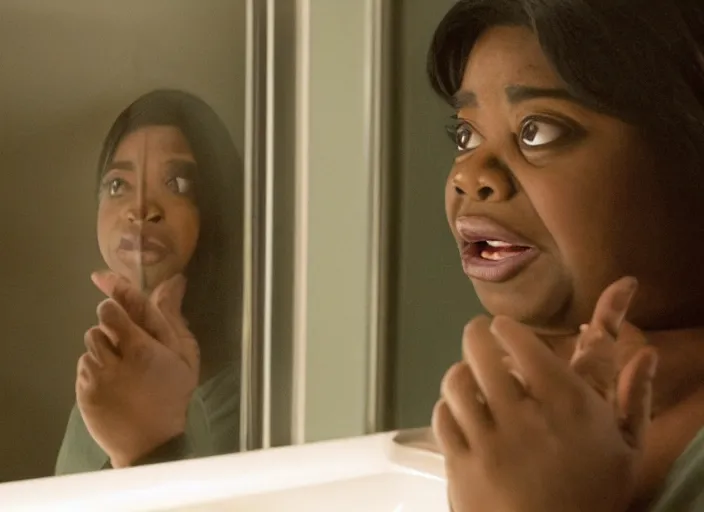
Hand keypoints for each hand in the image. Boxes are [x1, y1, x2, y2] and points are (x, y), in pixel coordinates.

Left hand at [76, 272, 198, 467]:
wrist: (150, 441)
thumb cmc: (173, 394)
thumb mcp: (185, 355)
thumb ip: (173, 316)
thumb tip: (174, 280)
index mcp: (143, 347)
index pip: (116, 307)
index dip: (111, 290)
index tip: (102, 277)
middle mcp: (115, 358)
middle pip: (101, 321)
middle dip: (115, 325)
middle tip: (131, 342)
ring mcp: (96, 375)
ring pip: (92, 341)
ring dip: (105, 347)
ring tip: (123, 365)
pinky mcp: (83, 389)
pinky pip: (84, 364)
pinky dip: (96, 367)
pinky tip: (114, 381)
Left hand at [433, 277, 657, 511]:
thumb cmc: (595, 496)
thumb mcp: (627, 449)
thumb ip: (635, 397)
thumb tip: (647, 354)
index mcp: (567, 404)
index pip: (522, 343)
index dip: (506, 329)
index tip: (502, 328)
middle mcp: (525, 417)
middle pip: (480, 353)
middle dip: (476, 336)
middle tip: (478, 335)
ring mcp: (489, 442)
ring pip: (456, 383)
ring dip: (460, 373)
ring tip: (468, 375)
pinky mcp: (462, 466)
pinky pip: (443, 418)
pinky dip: (448, 409)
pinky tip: (459, 412)